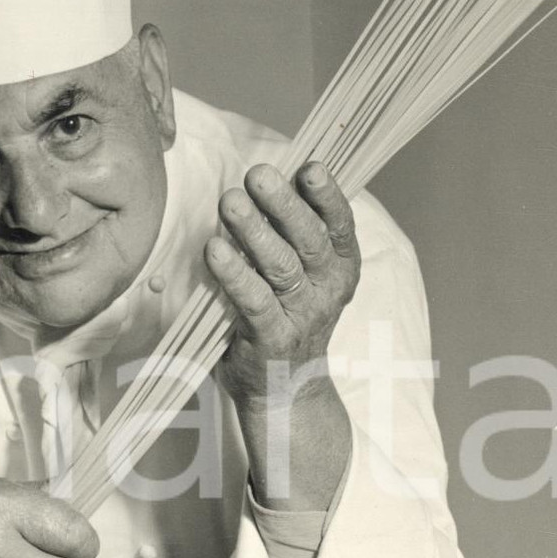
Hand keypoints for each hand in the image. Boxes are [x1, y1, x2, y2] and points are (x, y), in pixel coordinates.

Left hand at [204, 160, 359, 405]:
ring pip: (281, 267)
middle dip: (283, 204)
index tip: (309, 167)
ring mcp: (302, 316)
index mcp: (342, 266)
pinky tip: (214, 250)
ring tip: (230, 202)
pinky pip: (253, 301)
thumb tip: (269, 180)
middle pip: (308, 240)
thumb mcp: (303, 274)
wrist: (287, 390)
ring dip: (254, 231)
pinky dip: (234, 274)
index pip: (339, 224)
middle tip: (258, 174)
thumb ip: (291, 234)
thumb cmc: (287, 317)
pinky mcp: (272, 339)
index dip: (327, 196)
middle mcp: (328, 290)